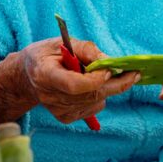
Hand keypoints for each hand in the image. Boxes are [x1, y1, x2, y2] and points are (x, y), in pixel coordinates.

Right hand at [0, 37, 139, 124]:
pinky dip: (99, 96)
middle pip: (91, 95)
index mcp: (45, 75)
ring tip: (98, 75)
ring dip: (106, 88)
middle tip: (134, 74)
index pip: (74, 85)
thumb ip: (87, 50)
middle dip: (116, 84)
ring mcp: (57, 110)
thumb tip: (110, 62)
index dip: (95, 79)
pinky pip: (94, 108)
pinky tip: (88, 86)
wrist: (28, 77)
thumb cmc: (47, 55)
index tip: (110, 68)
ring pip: (96, 102)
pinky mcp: (65, 118)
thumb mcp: (63, 43)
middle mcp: (50, 97)